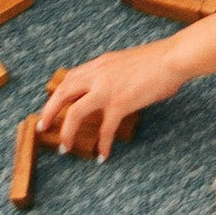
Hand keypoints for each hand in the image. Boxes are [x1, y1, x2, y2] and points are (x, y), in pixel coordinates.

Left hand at [40, 37, 186, 157]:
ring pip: (75, 113)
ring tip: (64, 147)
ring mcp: (107, 90)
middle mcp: (98, 75)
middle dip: (49, 111)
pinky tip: (103, 155)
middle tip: (43, 127)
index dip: (58, 94)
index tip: (52, 107)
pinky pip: (106, 129)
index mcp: (100, 64)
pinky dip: (102, 144)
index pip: (70, 78)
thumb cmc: (157, 60)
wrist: (172, 58)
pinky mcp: (120, 103)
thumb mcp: (126, 62)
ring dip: (67, 132)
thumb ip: (113, 74)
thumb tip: (110, 88)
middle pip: (63, 93)